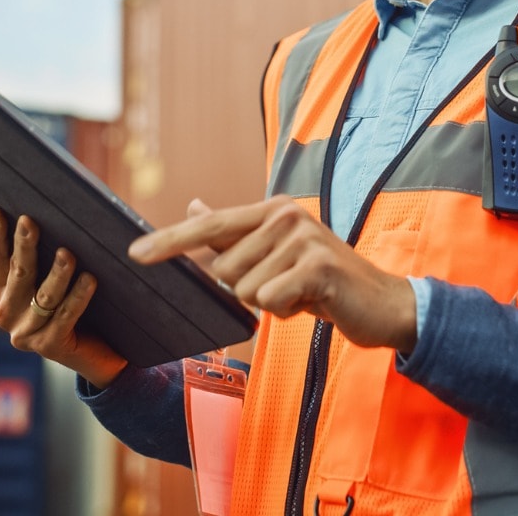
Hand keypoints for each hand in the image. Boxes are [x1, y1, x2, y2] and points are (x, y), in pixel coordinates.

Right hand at [0, 209, 127, 388]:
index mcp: (5, 294)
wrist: (99, 355)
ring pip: (44, 296)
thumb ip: (49, 257)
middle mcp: (8, 314)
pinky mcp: (49, 347)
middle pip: (19, 274)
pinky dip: (78, 297)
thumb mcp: (57, 280)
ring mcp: (26, 334)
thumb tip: (58, 217)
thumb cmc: (80, 307)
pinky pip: (66, 316)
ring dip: (56, 274)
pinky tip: (90, 280)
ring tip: (68, 254)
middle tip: (29, 222)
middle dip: (24, 247)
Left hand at [128, 196, 417, 352]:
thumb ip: (234, 233)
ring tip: (302, 294)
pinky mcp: (317, 265)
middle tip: (287, 288)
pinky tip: (314, 303)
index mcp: (272, 210)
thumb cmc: (323, 283)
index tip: (135, 254)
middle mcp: (285, 215)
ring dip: (271, 304)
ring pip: (246, 290)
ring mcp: (303, 237)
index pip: (209, 226)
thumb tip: (193, 205)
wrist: (383, 304)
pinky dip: (287, 312)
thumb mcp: (277, 254)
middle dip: (248, 291)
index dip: (170, 241)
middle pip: (224, 270)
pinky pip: (270, 301)